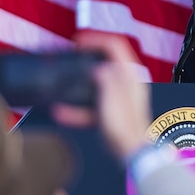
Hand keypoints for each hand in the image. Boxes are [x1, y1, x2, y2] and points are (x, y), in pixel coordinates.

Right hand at [63, 32, 153, 161]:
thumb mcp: (111, 95)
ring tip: (62, 85)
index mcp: (130, 75)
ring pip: (96, 86)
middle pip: (105, 64)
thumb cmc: (125, 125)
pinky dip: (78, 108)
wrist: (132, 154)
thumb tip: (98, 69)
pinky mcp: (113, 114)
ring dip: (78, 86)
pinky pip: (93, 106)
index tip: (79, 41)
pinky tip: (62, 112)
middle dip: (86, 60)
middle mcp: (128, 84)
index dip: (96, 40)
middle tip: (70, 58)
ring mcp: (120, 100)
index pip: (115, 45)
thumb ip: (104, 76)